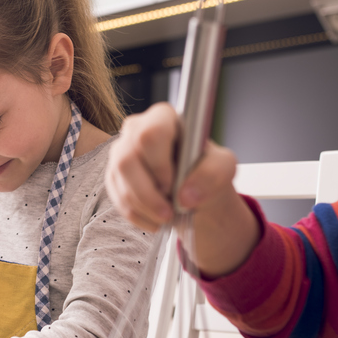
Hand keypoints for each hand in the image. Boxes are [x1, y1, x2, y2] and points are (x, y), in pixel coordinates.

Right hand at [106, 105, 256, 275]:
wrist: (194, 187)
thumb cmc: (206, 169)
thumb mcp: (223, 168)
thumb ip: (211, 175)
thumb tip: (185, 196)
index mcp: (163, 118)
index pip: (150, 134)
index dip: (159, 165)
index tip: (173, 184)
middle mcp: (136, 129)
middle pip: (127, 160)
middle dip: (148, 193)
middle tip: (169, 210)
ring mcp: (121, 152)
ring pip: (119, 181)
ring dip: (143, 207)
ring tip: (166, 217)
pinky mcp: (114, 175)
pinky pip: (117, 198)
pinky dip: (137, 216)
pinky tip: (155, 220)